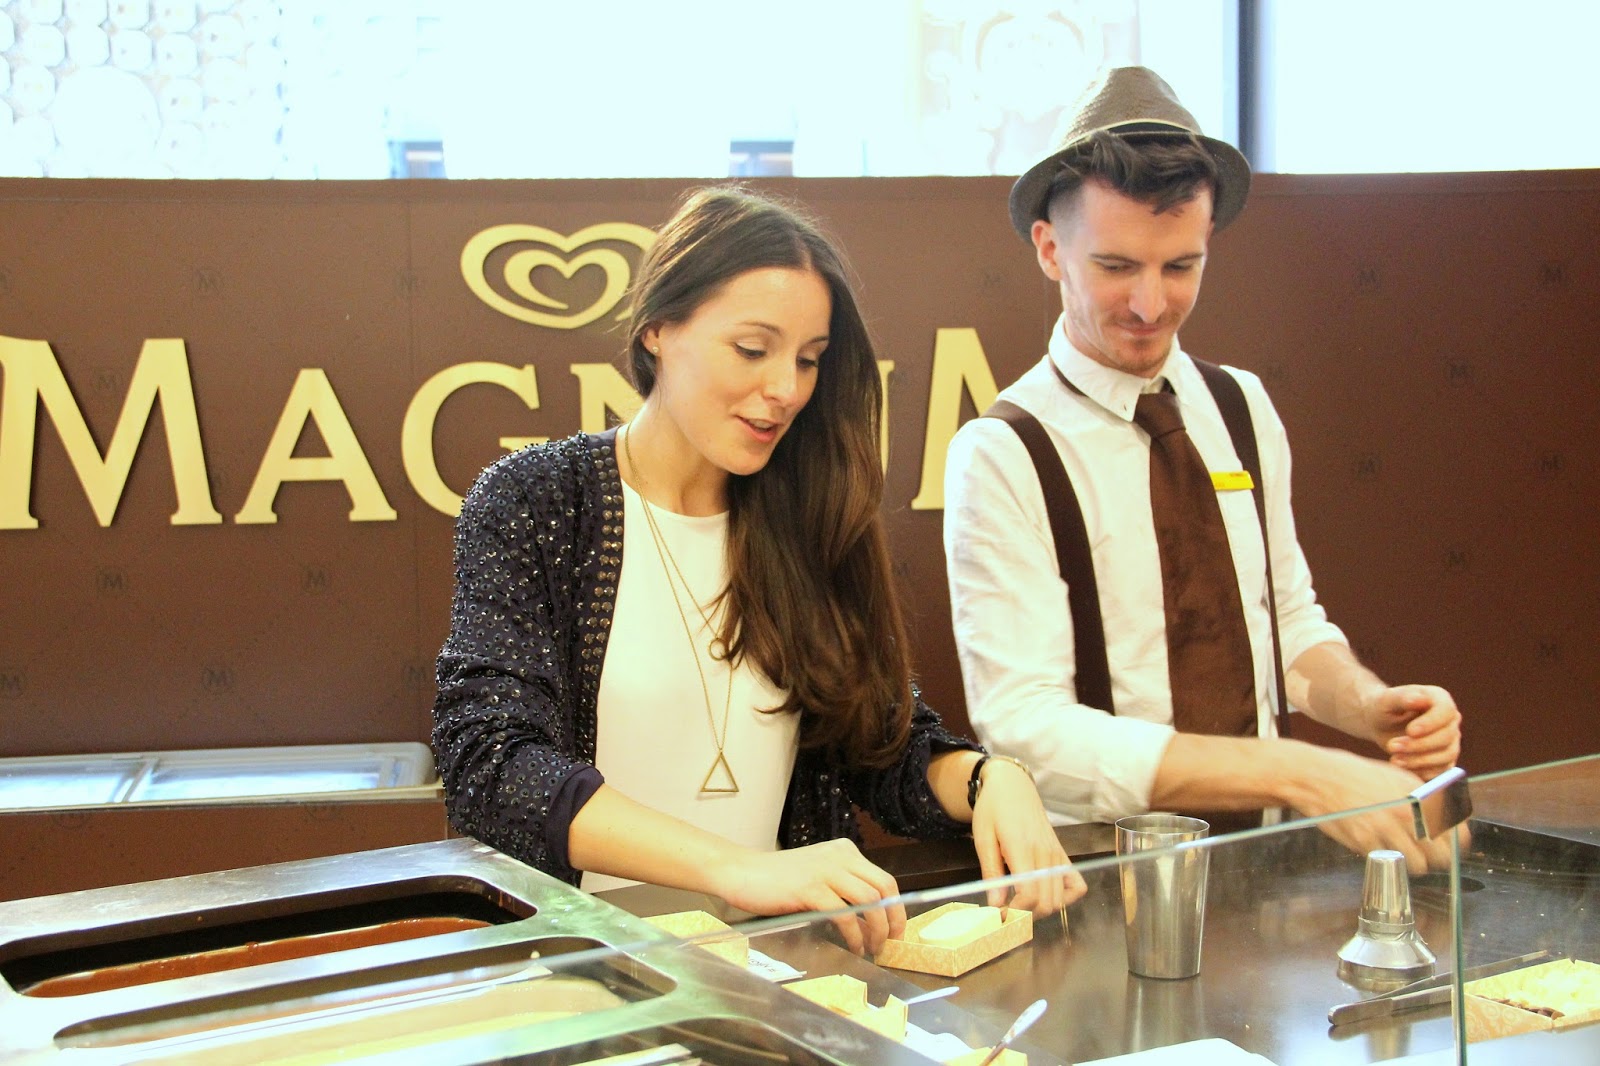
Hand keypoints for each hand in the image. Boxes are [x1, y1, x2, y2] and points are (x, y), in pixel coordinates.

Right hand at [707, 839, 904, 954]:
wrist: (741, 872)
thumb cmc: (777, 880)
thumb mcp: (817, 875)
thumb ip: (842, 888)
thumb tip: (871, 920)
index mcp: (844, 851)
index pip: (884, 879)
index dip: (896, 908)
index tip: (896, 930)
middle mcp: (839, 856)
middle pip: (884, 887)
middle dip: (893, 919)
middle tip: (890, 943)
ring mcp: (825, 871)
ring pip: (869, 900)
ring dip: (876, 930)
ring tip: (872, 948)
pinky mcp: (810, 889)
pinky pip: (845, 914)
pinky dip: (854, 934)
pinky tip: (853, 947)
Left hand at [970, 759, 1087, 916]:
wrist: (1012, 786)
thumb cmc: (993, 809)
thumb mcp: (983, 838)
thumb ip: (991, 873)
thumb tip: (995, 905)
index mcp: (1022, 848)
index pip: (1029, 894)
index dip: (1014, 912)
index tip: (998, 915)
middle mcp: (1045, 854)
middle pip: (1046, 902)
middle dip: (1025, 916)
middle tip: (1006, 913)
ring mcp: (1057, 854)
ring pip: (1059, 899)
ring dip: (1040, 910)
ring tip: (1020, 905)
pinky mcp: (1063, 854)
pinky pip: (1076, 885)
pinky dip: (1065, 898)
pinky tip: (1045, 894)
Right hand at [1290, 745, 1462, 873]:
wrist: (1316, 777)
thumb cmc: (1353, 774)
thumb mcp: (1395, 776)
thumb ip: (1421, 795)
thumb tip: (1444, 814)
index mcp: (1419, 794)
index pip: (1456, 831)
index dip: (1458, 845)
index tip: (1454, 849)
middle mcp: (1408, 812)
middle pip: (1443, 855)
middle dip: (1439, 860)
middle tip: (1430, 857)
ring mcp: (1387, 828)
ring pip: (1420, 866)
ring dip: (1415, 864)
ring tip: (1404, 854)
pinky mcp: (1367, 842)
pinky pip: (1390, 862)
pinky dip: (1388, 859)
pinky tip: (1380, 847)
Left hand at [1367, 684, 1460, 778]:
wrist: (1381, 724)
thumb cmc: (1384, 708)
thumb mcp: (1387, 700)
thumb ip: (1403, 697)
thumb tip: (1419, 699)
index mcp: (1440, 700)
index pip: (1446, 712)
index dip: (1430, 724)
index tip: (1410, 731)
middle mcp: (1450, 721)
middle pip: (1446, 737)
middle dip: (1419, 745)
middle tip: (1392, 746)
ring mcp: (1450, 741)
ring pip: (1446, 756)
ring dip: (1420, 761)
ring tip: (1394, 759)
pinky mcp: (1445, 760)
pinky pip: (1442, 771)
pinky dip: (1423, 772)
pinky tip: (1403, 768)